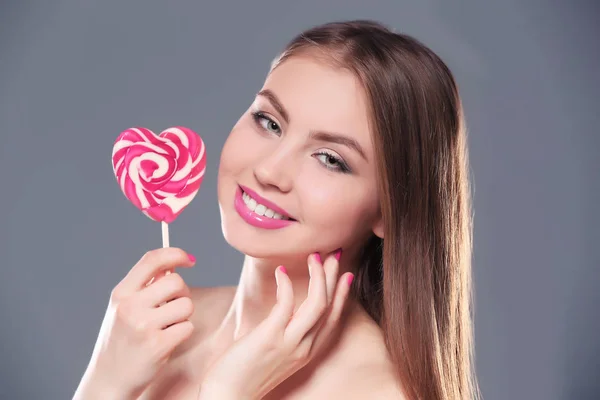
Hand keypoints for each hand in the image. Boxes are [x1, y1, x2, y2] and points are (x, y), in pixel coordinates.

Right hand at [74, 248, 195, 398]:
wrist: (109, 379)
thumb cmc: (122, 339)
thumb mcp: (123, 308)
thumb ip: (144, 287)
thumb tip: (174, 264)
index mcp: (121, 293)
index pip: (152, 260)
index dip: (175, 254)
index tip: (188, 260)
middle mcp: (130, 306)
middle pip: (176, 281)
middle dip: (182, 293)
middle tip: (173, 306)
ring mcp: (143, 326)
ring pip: (186, 305)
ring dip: (183, 315)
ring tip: (167, 326)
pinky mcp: (157, 345)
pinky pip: (187, 327)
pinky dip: (183, 333)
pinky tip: (167, 341)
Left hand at [199, 251, 353, 399]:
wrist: (228, 396)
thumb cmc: (244, 372)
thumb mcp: (273, 351)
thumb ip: (282, 332)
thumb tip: (283, 310)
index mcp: (307, 351)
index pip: (334, 319)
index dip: (342, 295)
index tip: (346, 274)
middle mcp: (304, 348)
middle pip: (329, 306)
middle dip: (334, 277)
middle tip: (334, 254)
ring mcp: (289, 343)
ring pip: (317, 304)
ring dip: (319, 277)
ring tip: (314, 257)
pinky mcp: (270, 337)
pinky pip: (286, 304)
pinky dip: (285, 284)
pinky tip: (281, 270)